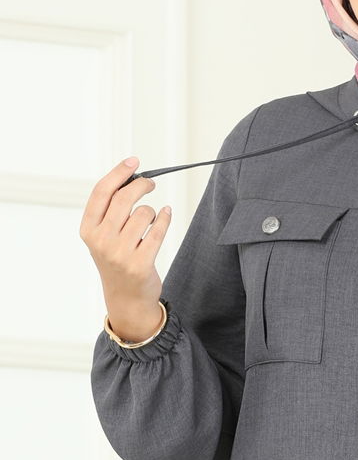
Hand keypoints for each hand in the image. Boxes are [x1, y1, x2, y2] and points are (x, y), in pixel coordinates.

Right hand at [80, 156, 171, 340]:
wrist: (126, 297)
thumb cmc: (117, 259)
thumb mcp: (104, 236)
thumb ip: (111, 210)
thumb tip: (131, 177)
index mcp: (88, 230)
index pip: (101, 192)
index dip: (118, 173)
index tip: (134, 161)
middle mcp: (100, 240)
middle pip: (123, 198)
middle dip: (141, 184)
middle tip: (150, 183)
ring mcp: (120, 253)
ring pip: (143, 213)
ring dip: (151, 211)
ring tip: (151, 219)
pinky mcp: (140, 263)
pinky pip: (158, 230)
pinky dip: (165, 218)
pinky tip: (166, 214)